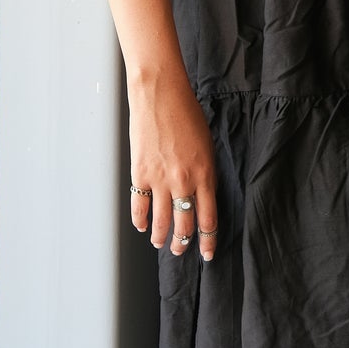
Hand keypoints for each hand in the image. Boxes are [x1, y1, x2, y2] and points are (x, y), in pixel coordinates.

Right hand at [128, 67, 218, 260]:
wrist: (160, 95)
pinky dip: (140, 220)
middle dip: (184, 243)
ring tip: (161, 243)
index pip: (208, 218)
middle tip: (181, 250)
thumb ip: (205, 172)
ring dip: (161, 237)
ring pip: (161, 222)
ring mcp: (160, 180)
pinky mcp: (140, 174)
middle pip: (184, 225)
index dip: (208, 240)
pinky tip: (142, 226)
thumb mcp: (206, 144)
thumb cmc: (186, 113)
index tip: (208, 252)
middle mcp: (184, 182)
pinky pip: (140, 206)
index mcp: (205, 173)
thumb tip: (201, 195)